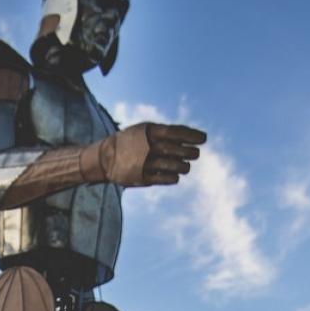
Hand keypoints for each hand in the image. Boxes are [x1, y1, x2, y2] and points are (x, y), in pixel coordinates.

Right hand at [84, 123, 206, 187]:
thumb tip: (190, 137)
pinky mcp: (142, 177)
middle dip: (190, 152)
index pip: (176, 132)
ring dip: (184, 166)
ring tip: (186, 166)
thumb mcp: (144, 131)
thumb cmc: (132, 142)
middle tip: (195, 154)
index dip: (192, 135)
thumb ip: (165, 134)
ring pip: (173, 165)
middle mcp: (148, 146)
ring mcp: (145, 162)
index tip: (203, 138)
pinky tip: (175, 176)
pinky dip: (173, 177)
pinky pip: (165, 178)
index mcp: (149, 132)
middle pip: (176, 149)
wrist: (105, 157)